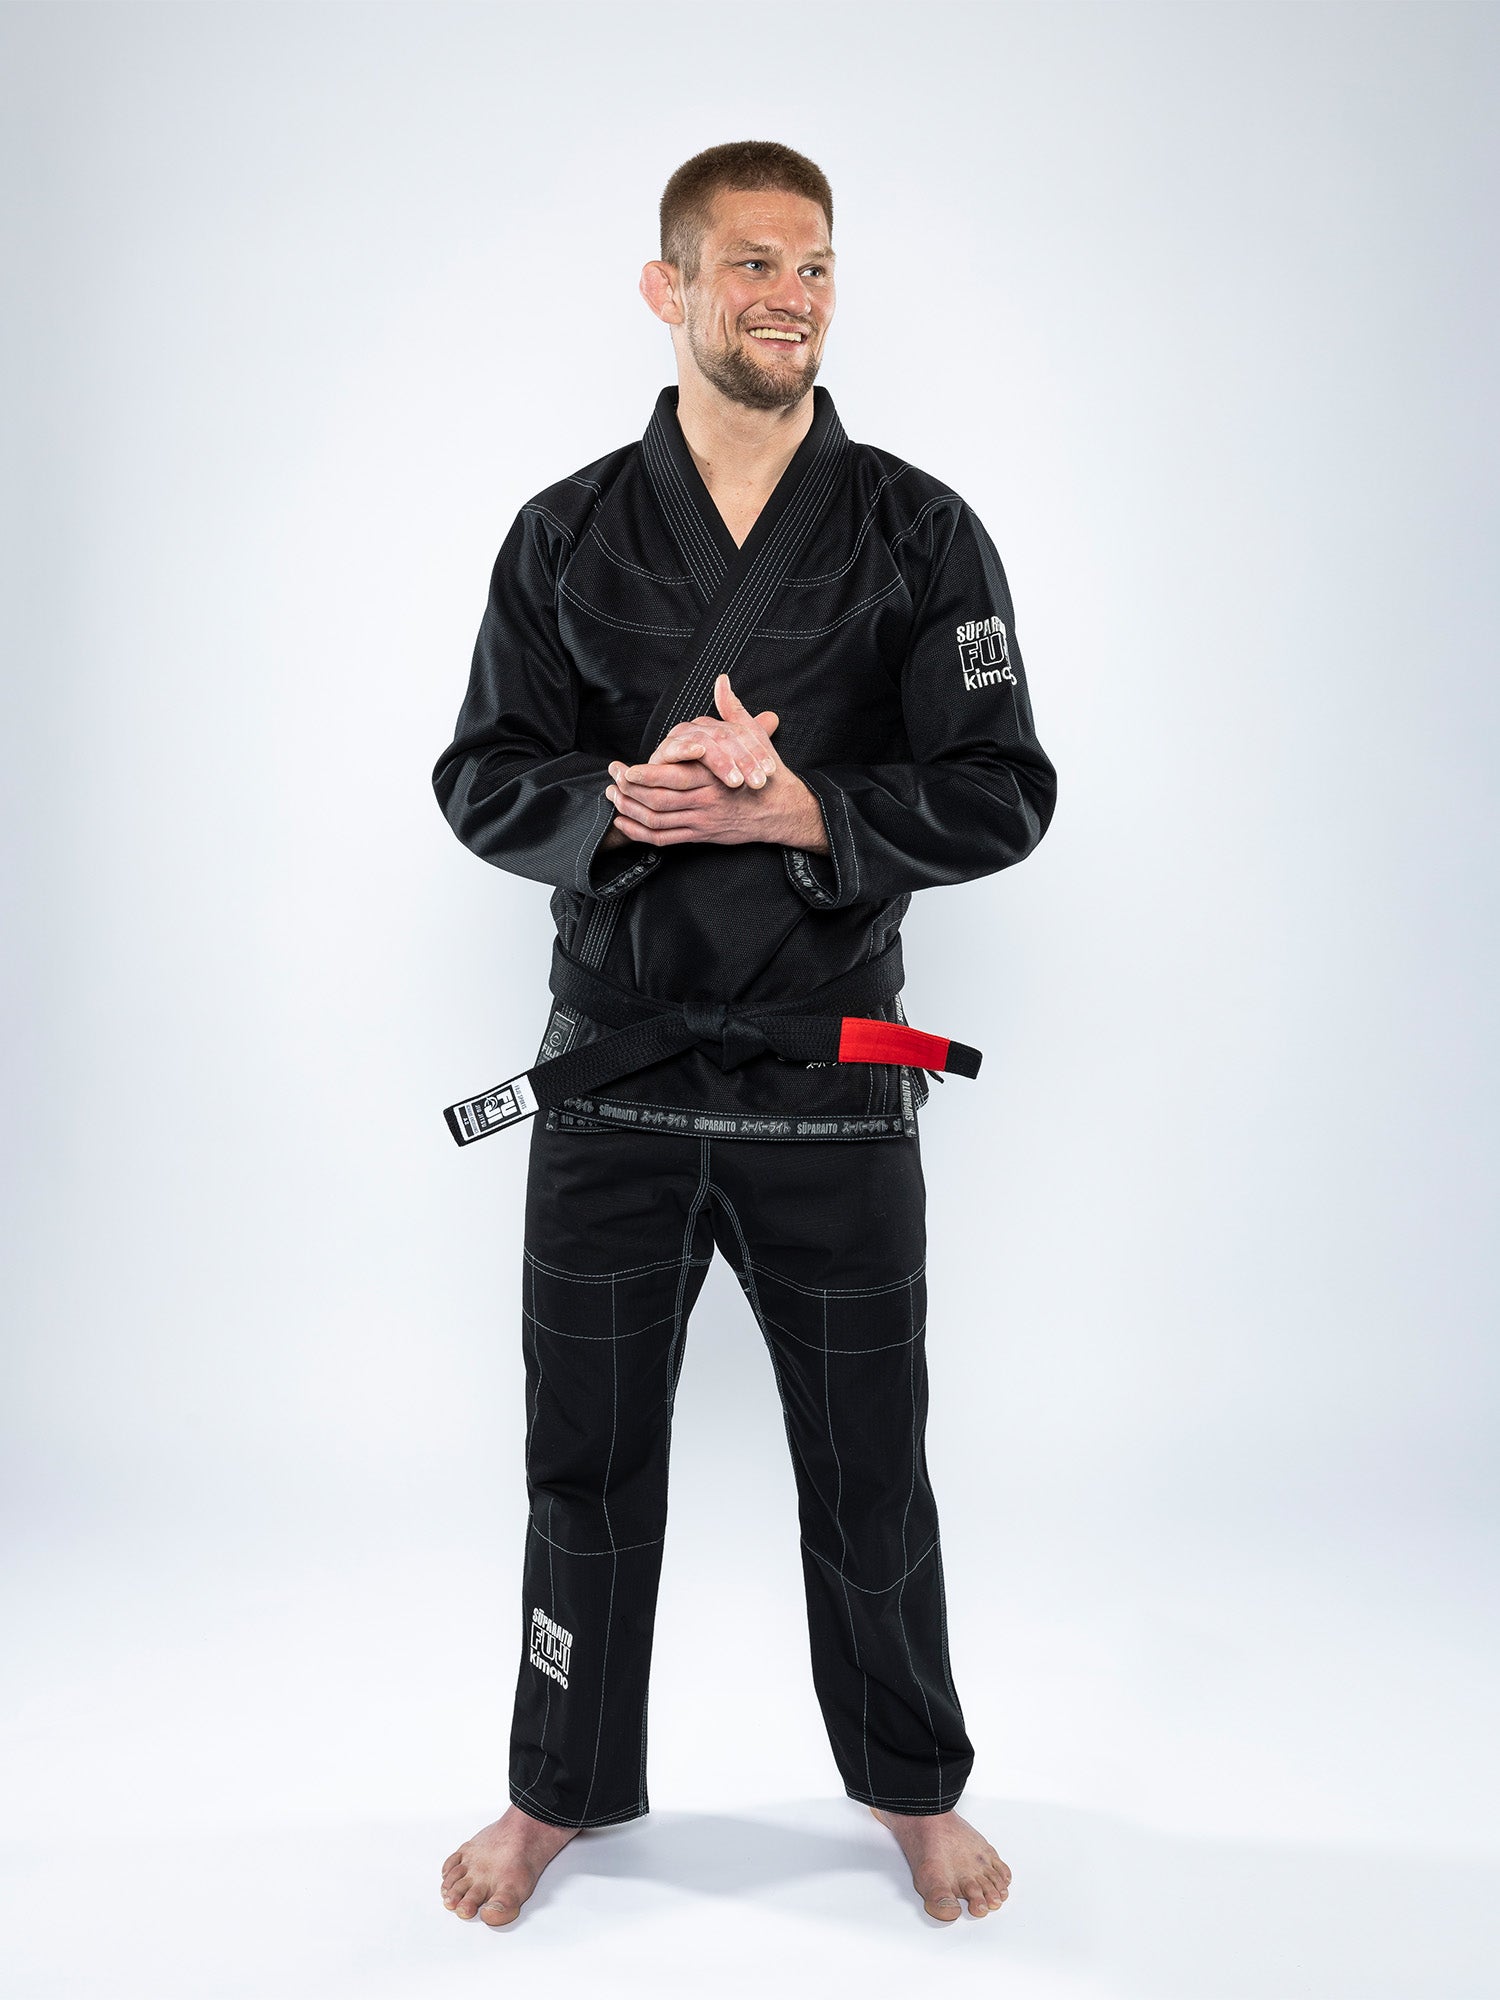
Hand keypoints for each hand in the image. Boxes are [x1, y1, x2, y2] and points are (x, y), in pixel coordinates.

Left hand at [604, 675, 826, 851]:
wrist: (782, 810)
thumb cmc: (766, 772)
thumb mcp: (753, 738)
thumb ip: (732, 710)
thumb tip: (722, 681)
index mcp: (712, 777)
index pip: (671, 777)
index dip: (644, 775)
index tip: (626, 767)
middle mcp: (704, 801)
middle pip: (657, 800)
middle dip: (628, 790)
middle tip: (612, 779)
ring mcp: (700, 821)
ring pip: (656, 820)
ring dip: (629, 810)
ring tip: (613, 796)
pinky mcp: (700, 835)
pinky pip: (663, 839)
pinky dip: (639, 833)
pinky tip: (624, 822)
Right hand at [650, 672, 779, 788]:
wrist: (676, 803)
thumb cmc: (708, 783)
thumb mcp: (735, 764)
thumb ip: (752, 737)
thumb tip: (773, 717)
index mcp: (716, 728)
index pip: (741, 732)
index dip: (757, 750)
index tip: (770, 771)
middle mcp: (698, 729)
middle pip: (725, 735)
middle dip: (744, 759)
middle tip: (758, 782)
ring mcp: (679, 739)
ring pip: (705, 741)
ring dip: (721, 761)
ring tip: (736, 781)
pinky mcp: (661, 754)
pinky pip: (674, 748)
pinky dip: (686, 747)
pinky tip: (700, 753)